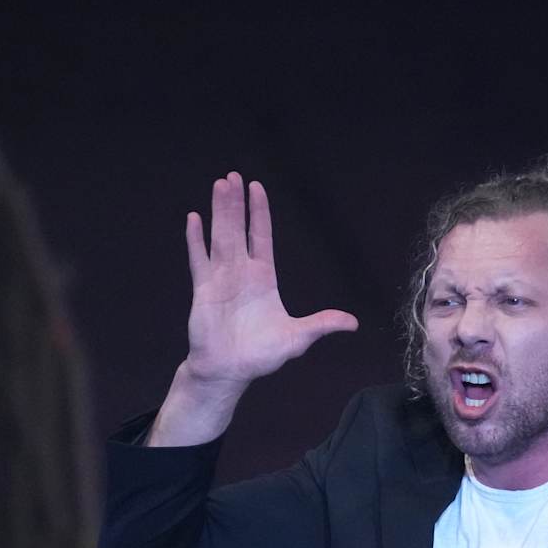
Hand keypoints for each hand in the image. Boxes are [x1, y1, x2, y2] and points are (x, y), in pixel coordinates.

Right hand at [183, 172, 357, 391]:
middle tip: (232, 176)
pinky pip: (199, 259)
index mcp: (264, 278)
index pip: (261, 236)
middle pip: (239, 229)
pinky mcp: (204, 290)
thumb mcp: (298, 338)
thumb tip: (353, 323)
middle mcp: (241, 272)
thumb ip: (322, 324)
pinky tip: (194, 218)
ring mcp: (221, 278)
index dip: (259, 212)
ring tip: (218, 185)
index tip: (256, 188)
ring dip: (219, 212)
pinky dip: (195, 240)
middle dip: (236, 203)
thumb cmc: (261, 355)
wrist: (230, 371)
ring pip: (220, 237)